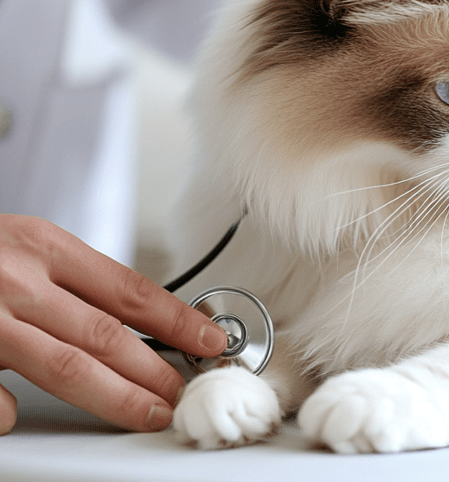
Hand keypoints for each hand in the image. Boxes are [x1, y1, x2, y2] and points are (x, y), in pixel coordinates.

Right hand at [0, 214, 226, 433]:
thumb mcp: (21, 245)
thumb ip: (66, 280)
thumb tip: (128, 323)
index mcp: (44, 245)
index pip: (130, 288)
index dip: (177, 318)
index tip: (211, 339)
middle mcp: (18, 279)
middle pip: (106, 333)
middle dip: (154, 368)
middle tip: (186, 390)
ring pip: (65, 367)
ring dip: (115, 395)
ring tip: (150, 412)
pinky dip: (4, 407)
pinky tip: (18, 420)